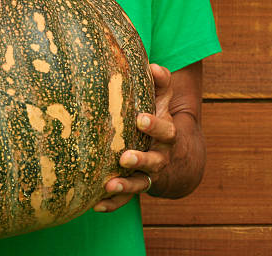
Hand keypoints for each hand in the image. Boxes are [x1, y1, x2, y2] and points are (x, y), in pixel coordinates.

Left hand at [93, 64, 176, 212]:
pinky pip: (126, 199)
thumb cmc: (160, 119)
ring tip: (109, 184)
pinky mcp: (137, 187)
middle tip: (124, 157)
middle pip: (154, 161)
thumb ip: (160, 83)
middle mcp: (160, 157)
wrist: (175, 155)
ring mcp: (149, 175)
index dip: (153, 125)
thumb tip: (152, 64)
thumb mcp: (163, 101)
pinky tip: (96, 205)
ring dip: (126, 185)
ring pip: (140, 183)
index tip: (139, 119)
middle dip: (140, 159)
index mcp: (167, 135)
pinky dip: (113, 203)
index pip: (164, 130)